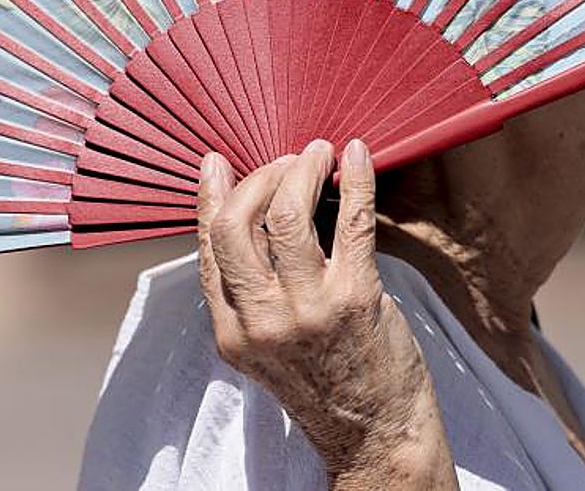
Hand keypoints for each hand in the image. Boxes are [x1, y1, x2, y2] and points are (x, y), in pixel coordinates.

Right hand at [196, 138, 457, 489]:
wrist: (376, 432)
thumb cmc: (326, 380)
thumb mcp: (266, 346)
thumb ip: (250, 294)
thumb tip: (247, 220)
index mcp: (232, 331)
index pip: (208, 246)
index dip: (210, 196)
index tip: (218, 164)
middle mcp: (262, 320)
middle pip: (237, 223)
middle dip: (259, 175)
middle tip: (286, 160)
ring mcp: (308, 308)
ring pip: (287, 213)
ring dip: (303, 169)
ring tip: (319, 153)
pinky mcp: (356, 297)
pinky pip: (351, 221)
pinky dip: (355, 180)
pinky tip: (357, 157)